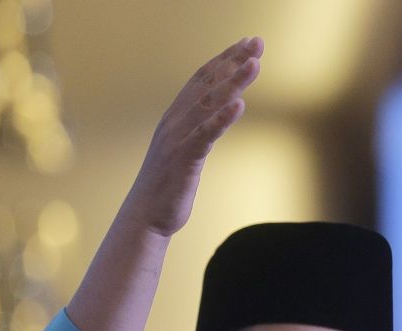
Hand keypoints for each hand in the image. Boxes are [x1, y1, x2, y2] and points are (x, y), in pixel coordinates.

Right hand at [122, 37, 262, 237]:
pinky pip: (205, 135)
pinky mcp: (183, 159)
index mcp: (176, 117)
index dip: (225, 59)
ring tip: (254, 64)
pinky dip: (222, 118)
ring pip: (209, 104)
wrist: (145, 218)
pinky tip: (239, 105)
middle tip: (256, 41)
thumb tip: (220, 116)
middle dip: (233, 60)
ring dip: (233, 82)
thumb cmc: (167, 187)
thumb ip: (200, 131)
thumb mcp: (185, 151)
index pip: (202, 79)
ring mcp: (178, 139)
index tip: (247, 44)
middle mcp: (176, 121)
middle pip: (208, 83)